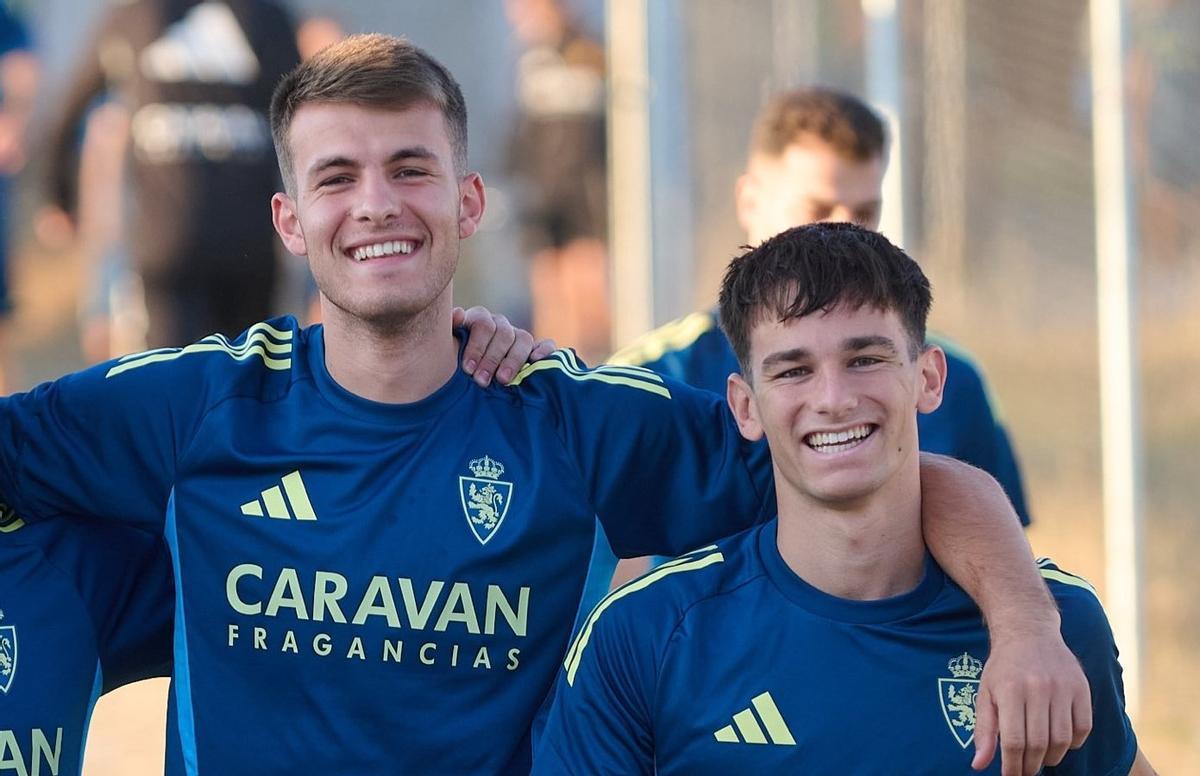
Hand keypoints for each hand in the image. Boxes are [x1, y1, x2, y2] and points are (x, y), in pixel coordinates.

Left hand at [454, 306, 555, 386]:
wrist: (469, 376)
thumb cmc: (455, 363)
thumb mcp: (449, 347)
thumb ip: (451, 332)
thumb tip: (458, 314)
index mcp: (479, 320)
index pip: (482, 324)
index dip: (476, 346)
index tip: (468, 369)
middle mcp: (500, 325)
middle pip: (503, 333)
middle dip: (492, 358)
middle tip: (481, 380)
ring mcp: (519, 336)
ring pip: (523, 338)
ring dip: (513, 360)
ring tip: (502, 380)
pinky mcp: (536, 349)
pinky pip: (546, 344)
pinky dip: (544, 350)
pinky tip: (536, 360)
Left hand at [972, 624, 1091, 774]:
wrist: (1029, 632)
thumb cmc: (1003, 668)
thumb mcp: (985, 693)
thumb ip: (983, 730)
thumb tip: (979, 765)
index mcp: (1010, 690)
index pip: (1013, 740)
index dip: (1012, 765)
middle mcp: (1038, 688)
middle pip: (1039, 743)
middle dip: (1031, 765)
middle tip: (1026, 770)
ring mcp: (1063, 687)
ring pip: (1062, 739)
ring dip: (1052, 757)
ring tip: (1042, 759)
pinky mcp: (1082, 688)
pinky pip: (1083, 727)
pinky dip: (1073, 743)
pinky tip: (1060, 743)